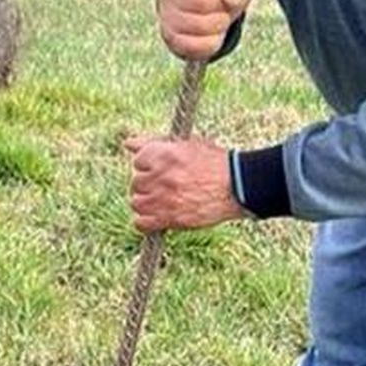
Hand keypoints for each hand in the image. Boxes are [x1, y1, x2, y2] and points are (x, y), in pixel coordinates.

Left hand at [125, 134, 245, 231]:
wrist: (237, 187)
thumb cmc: (214, 163)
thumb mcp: (187, 144)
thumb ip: (154, 142)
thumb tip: (128, 144)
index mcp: (163, 154)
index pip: (137, 160)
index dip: (150, 164)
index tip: (162, 168)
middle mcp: (160, 175)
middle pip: (136, 182)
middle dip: (149, 183)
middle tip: (167, 185)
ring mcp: (162, 198)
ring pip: (136, 202)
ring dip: (147, 202)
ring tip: (164, 200)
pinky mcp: (167, 218)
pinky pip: (140, 223)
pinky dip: (146, 221)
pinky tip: (159, 216)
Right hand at [157, 0, 255, 58]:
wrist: (202, 0)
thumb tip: (230, 1)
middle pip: (205, 3)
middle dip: (223, 5)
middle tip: (221, 4)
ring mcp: (166, 17)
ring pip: (201, 27)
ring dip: (219, 25)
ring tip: (217, 18)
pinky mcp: (170, 40)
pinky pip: (195, 47)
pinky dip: (212, 43)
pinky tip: (213, 34)